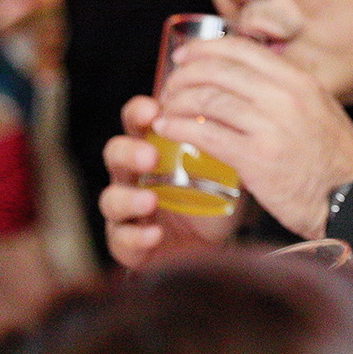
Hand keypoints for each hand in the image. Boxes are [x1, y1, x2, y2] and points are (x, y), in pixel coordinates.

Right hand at [101, 94, 240, 269]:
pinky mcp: (127, 242)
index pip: (137, 122)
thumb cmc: (215, 196)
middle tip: (150, 156)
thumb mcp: (224, 166)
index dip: (139, 113)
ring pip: (110, 198)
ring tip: (150, 200)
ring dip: (128, 198)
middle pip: (115, 154)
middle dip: (129, 152)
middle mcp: (133, 175)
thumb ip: (224, 143)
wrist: (217, 243)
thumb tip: (242, 115)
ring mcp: (127, 209)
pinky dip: (136, 237)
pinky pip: (121, 238)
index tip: (153, 110)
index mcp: (152, 147)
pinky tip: (154, 233)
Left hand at [154, 36, 352, 240]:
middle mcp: (285, 96)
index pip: (240, 49)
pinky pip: (204, 133)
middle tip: (169, 89)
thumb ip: (287, 94)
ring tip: (166, 111)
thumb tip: (248, 84)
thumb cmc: (336, 163)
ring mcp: (270, 126)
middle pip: (217, 70)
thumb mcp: (320, 110)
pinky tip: (168, 130)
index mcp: (299, 81)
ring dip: (176, 102)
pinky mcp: (256, 158)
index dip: (205, 49)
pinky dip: (178, 128)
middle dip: (183, 76)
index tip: (186, 58)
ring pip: (206, 98)